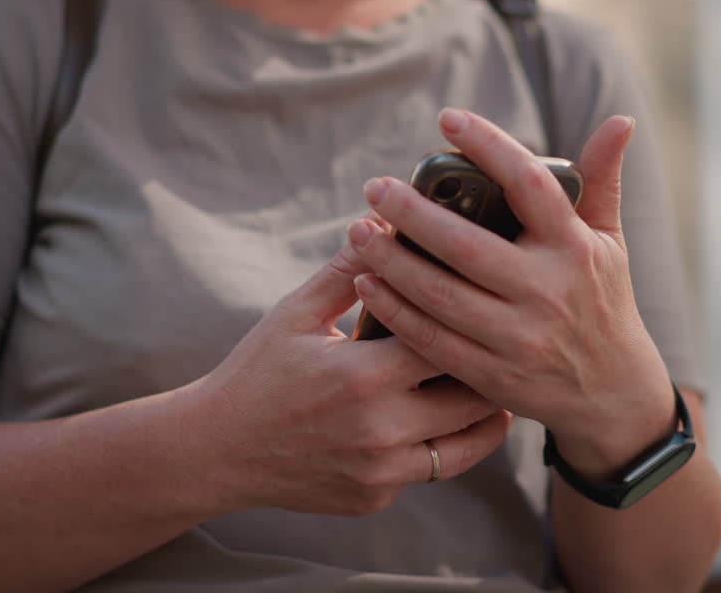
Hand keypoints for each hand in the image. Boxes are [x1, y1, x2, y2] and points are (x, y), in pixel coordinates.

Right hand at [183, 234, 511, 517]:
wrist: (216, 450)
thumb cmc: (256, 373)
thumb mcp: (296, 314)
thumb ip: (348, 271)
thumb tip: (386, 222)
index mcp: (363, 377)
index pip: (448, 340)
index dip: (473, 317)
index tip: (488, 299)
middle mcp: (380, 431)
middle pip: (475, 398)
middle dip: (492, 367)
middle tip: (504, 341)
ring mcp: (381, 472)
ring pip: (468, 445)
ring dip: (485, 414)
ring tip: (492, 382)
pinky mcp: (376, 498)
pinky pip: (430, 470)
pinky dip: (442, 443)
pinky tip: (444, 417)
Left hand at [348, 109, 673, 480]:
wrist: (613, 392)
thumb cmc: (601, 299)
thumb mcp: (609, 241)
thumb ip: (603, 181)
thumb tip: (620, 119)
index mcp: (575, 248)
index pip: (530, 184)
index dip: (489, 146)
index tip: (448, 118)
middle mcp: (548, 291)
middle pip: (466, 246)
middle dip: (412, 214)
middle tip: (374, 187)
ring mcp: (519, 337)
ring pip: (441, 296)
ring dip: (392, 262)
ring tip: (358, 231)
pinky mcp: (493, 375)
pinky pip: (432, 340)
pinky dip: (395, 311)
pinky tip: (365, 283)